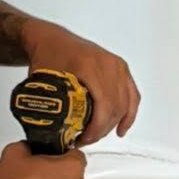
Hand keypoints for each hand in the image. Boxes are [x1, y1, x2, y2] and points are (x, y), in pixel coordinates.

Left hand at [22, 20, 140, 145]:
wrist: (51, 39)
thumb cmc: (47, 56)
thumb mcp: (46, 82)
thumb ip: (52, 104)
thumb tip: (55, 134)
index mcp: (90, 66)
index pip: (104, 106)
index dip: (96, 128)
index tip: (83, 138)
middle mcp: (108, 64)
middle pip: (116, 107)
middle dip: (102, 129)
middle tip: (85, 139)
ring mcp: (116, 65)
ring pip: (125, 103)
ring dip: (113, 124)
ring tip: (97, 135)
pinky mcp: (120, 67)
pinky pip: (132, 94)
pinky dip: (129, 112)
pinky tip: (122, 128)